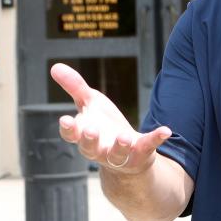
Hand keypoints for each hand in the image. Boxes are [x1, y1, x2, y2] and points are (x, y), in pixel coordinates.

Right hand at [50, 63, 170, 173]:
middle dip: (90, 140)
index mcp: (84, 136)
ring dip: (120, 145)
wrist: (127, 155)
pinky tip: (166, 130)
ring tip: (124, 136)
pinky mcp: (140, 153)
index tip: (66, 119)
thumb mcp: (90, 104)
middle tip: (91, 130)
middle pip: (90, 148)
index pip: (72, 135)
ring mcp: (120, 155)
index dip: (68, 129)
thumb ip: (75, 87)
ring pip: (117, 154)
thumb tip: (55, 66)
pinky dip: (156, 138)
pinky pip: (148, 146)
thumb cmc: (103, 126)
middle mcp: (99, 150)